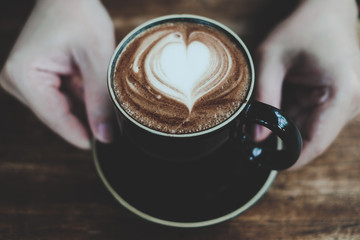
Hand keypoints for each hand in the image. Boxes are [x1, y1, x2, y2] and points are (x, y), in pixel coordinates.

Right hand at [0, 0, 114, 148]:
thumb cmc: (80, 15)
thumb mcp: (97, 59)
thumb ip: (100, 100)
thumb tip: (104, 136)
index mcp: (24, 75)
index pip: (55, 118)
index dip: (81, 134)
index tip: (104, 145)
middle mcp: (17, 80)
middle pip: (58, 114)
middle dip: (86, 117)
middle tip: (114, 118)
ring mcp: (24, 79)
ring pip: (62, 107)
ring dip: (84, 104)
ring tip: (103, 91)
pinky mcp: (34, 77)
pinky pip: (60, 96)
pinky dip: (80, 95)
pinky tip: (92, 85)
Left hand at [255, 0, 359, 168]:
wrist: (327, 9)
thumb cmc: (301, 28)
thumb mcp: (271, 59)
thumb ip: (264, 98)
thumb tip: (256, 137)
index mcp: (342, 93)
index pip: (315, 143)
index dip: (289, 159)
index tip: (264, 163)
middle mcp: (351, 102)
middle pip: (310, 137)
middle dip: (279, 138)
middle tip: (251, 130)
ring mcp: (347, 102)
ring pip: (308, 128)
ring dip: (284, 122)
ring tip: (265, 103)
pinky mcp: (339, 99)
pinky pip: (311, 117)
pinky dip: (291, 112)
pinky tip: (282, 94)